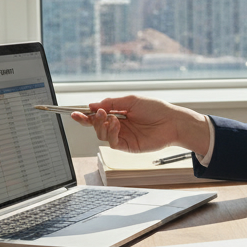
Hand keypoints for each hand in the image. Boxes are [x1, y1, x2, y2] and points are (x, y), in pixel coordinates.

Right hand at [69, 95, 210, 155]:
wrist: (172, 122)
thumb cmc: (156, 109)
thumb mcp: (131, 101)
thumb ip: (112, 103)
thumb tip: (93, 105)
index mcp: (118, 113)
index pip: (97, 115)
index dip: (85, 115)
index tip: (74, 113)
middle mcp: (118, 125)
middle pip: (96, 126)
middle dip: (91, 120)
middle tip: (95, 113)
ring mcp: (122, 136)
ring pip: (101, 134)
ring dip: (102, 125)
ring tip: (110, 117)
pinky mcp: (128, 146)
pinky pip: (111, 142)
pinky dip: (110, 133)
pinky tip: (116, 124)